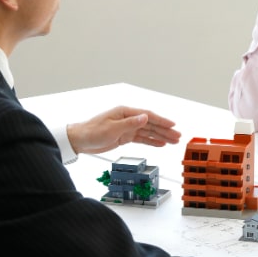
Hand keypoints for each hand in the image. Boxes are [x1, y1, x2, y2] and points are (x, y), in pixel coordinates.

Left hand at [66, 106, 181, 154]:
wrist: (80, 140)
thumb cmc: (92, 132)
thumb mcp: (112, 129)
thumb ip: (130, 123)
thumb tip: (145, 117)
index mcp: (125, 112)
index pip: (148, 116)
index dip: (161, 121)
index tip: (173, 125)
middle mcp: (128, 118)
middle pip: (151, 124)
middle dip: (165, 130)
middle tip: (177, 136)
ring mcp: (127, 127)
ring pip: (148, 132)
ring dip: (161, 136)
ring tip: (173, 141)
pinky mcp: (124, 136)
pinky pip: (141, 138)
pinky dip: (151, 141)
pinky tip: (160, 143)